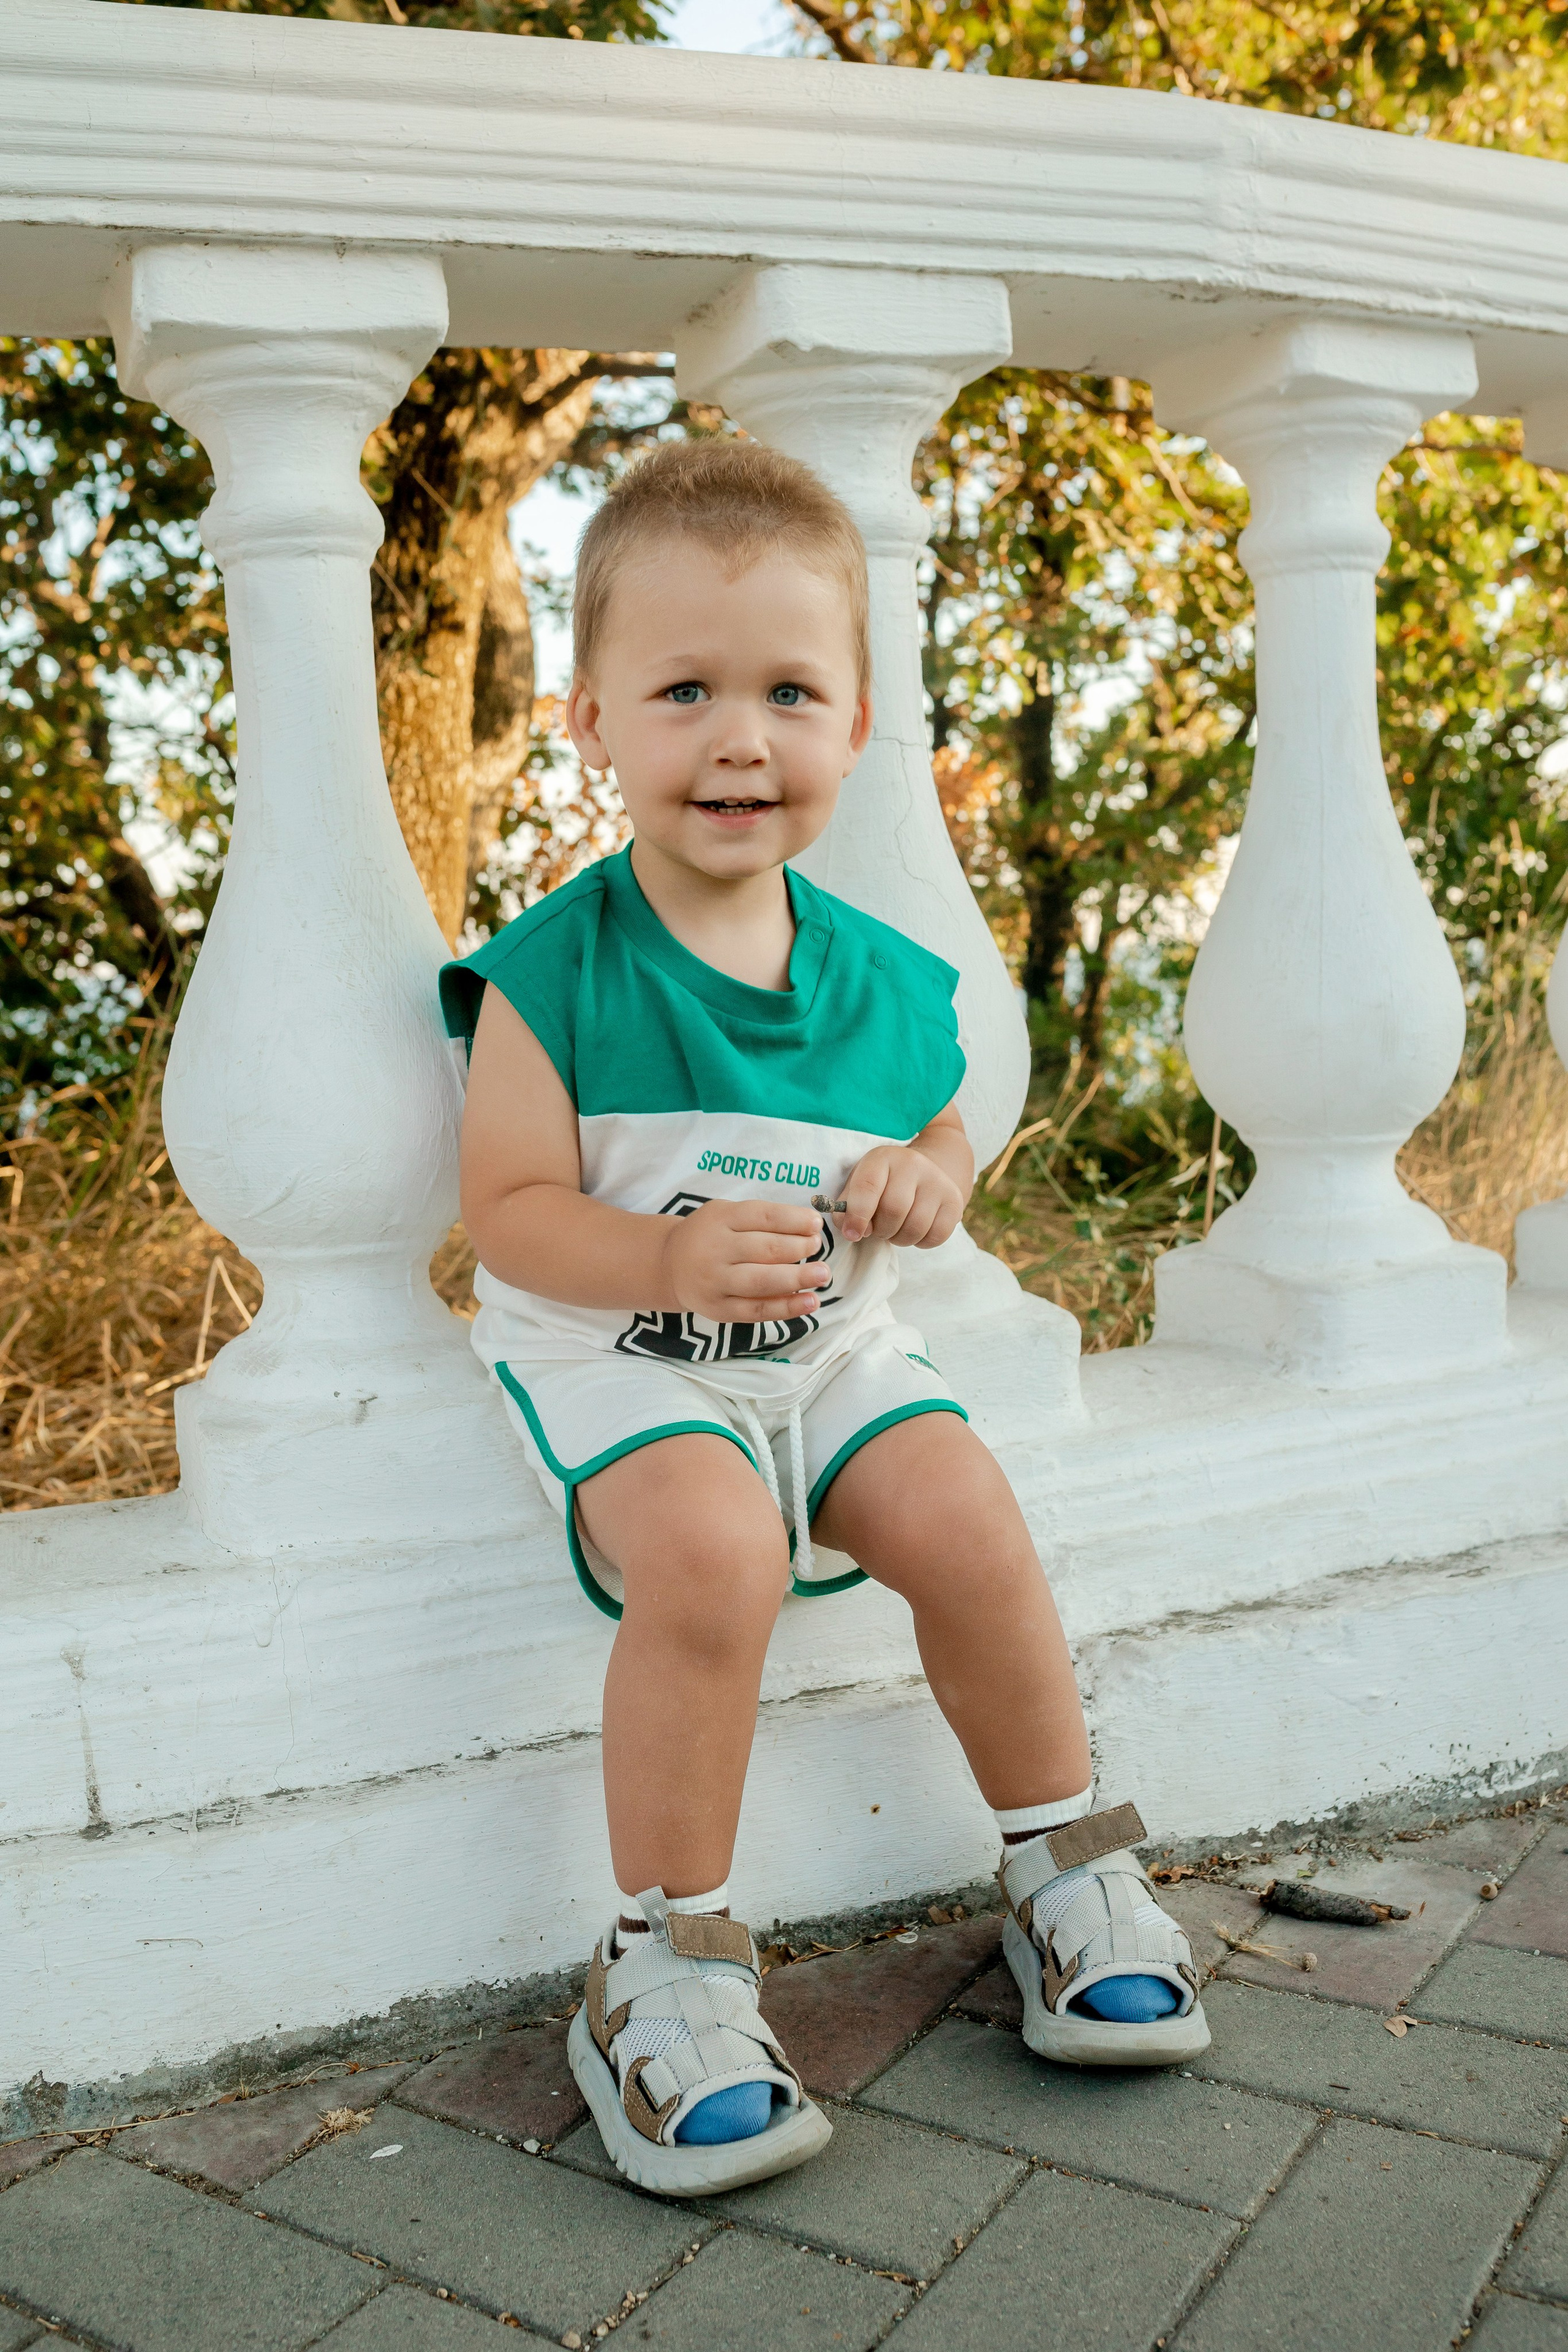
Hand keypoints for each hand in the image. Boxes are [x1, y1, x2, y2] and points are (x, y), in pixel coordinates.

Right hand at [661, 1199, 829, 1323]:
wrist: (668, 1265)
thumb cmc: (709, 1235)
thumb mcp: (726, 1213)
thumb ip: (761, 1219)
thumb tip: (809, 1229)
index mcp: (720, 1218)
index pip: (763, 1217)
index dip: (794, 1220)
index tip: (816, 1224)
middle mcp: (716, 1250)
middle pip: (765, 1249)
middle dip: (799, 1248)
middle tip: (818, 1247)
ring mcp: (716, 1282)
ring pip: (762, 1282)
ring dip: (798, 1278)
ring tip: (822, 1274)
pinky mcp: (719, 1310)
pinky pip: (757, 1311)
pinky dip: (787, 1308)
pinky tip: (810, 1302)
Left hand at [841, 1145, 964, 1248]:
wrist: (922, 1172)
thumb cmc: (882, 1184)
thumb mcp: (858, 1185)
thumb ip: (847, 1208)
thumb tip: (852, 1231)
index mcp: (883, 1158)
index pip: (868, 1187)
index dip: (857, 1216)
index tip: (852, 1234)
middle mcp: (913, 1164)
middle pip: (894, 1210)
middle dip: (880, 1230)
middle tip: (877, 1230)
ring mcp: (937, 1181)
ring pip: (915, 1227)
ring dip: (899, 1238)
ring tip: (895, 1229)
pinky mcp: (954, 1200)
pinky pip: (936, 1236)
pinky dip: (921, 1242)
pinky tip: (915, 1230)